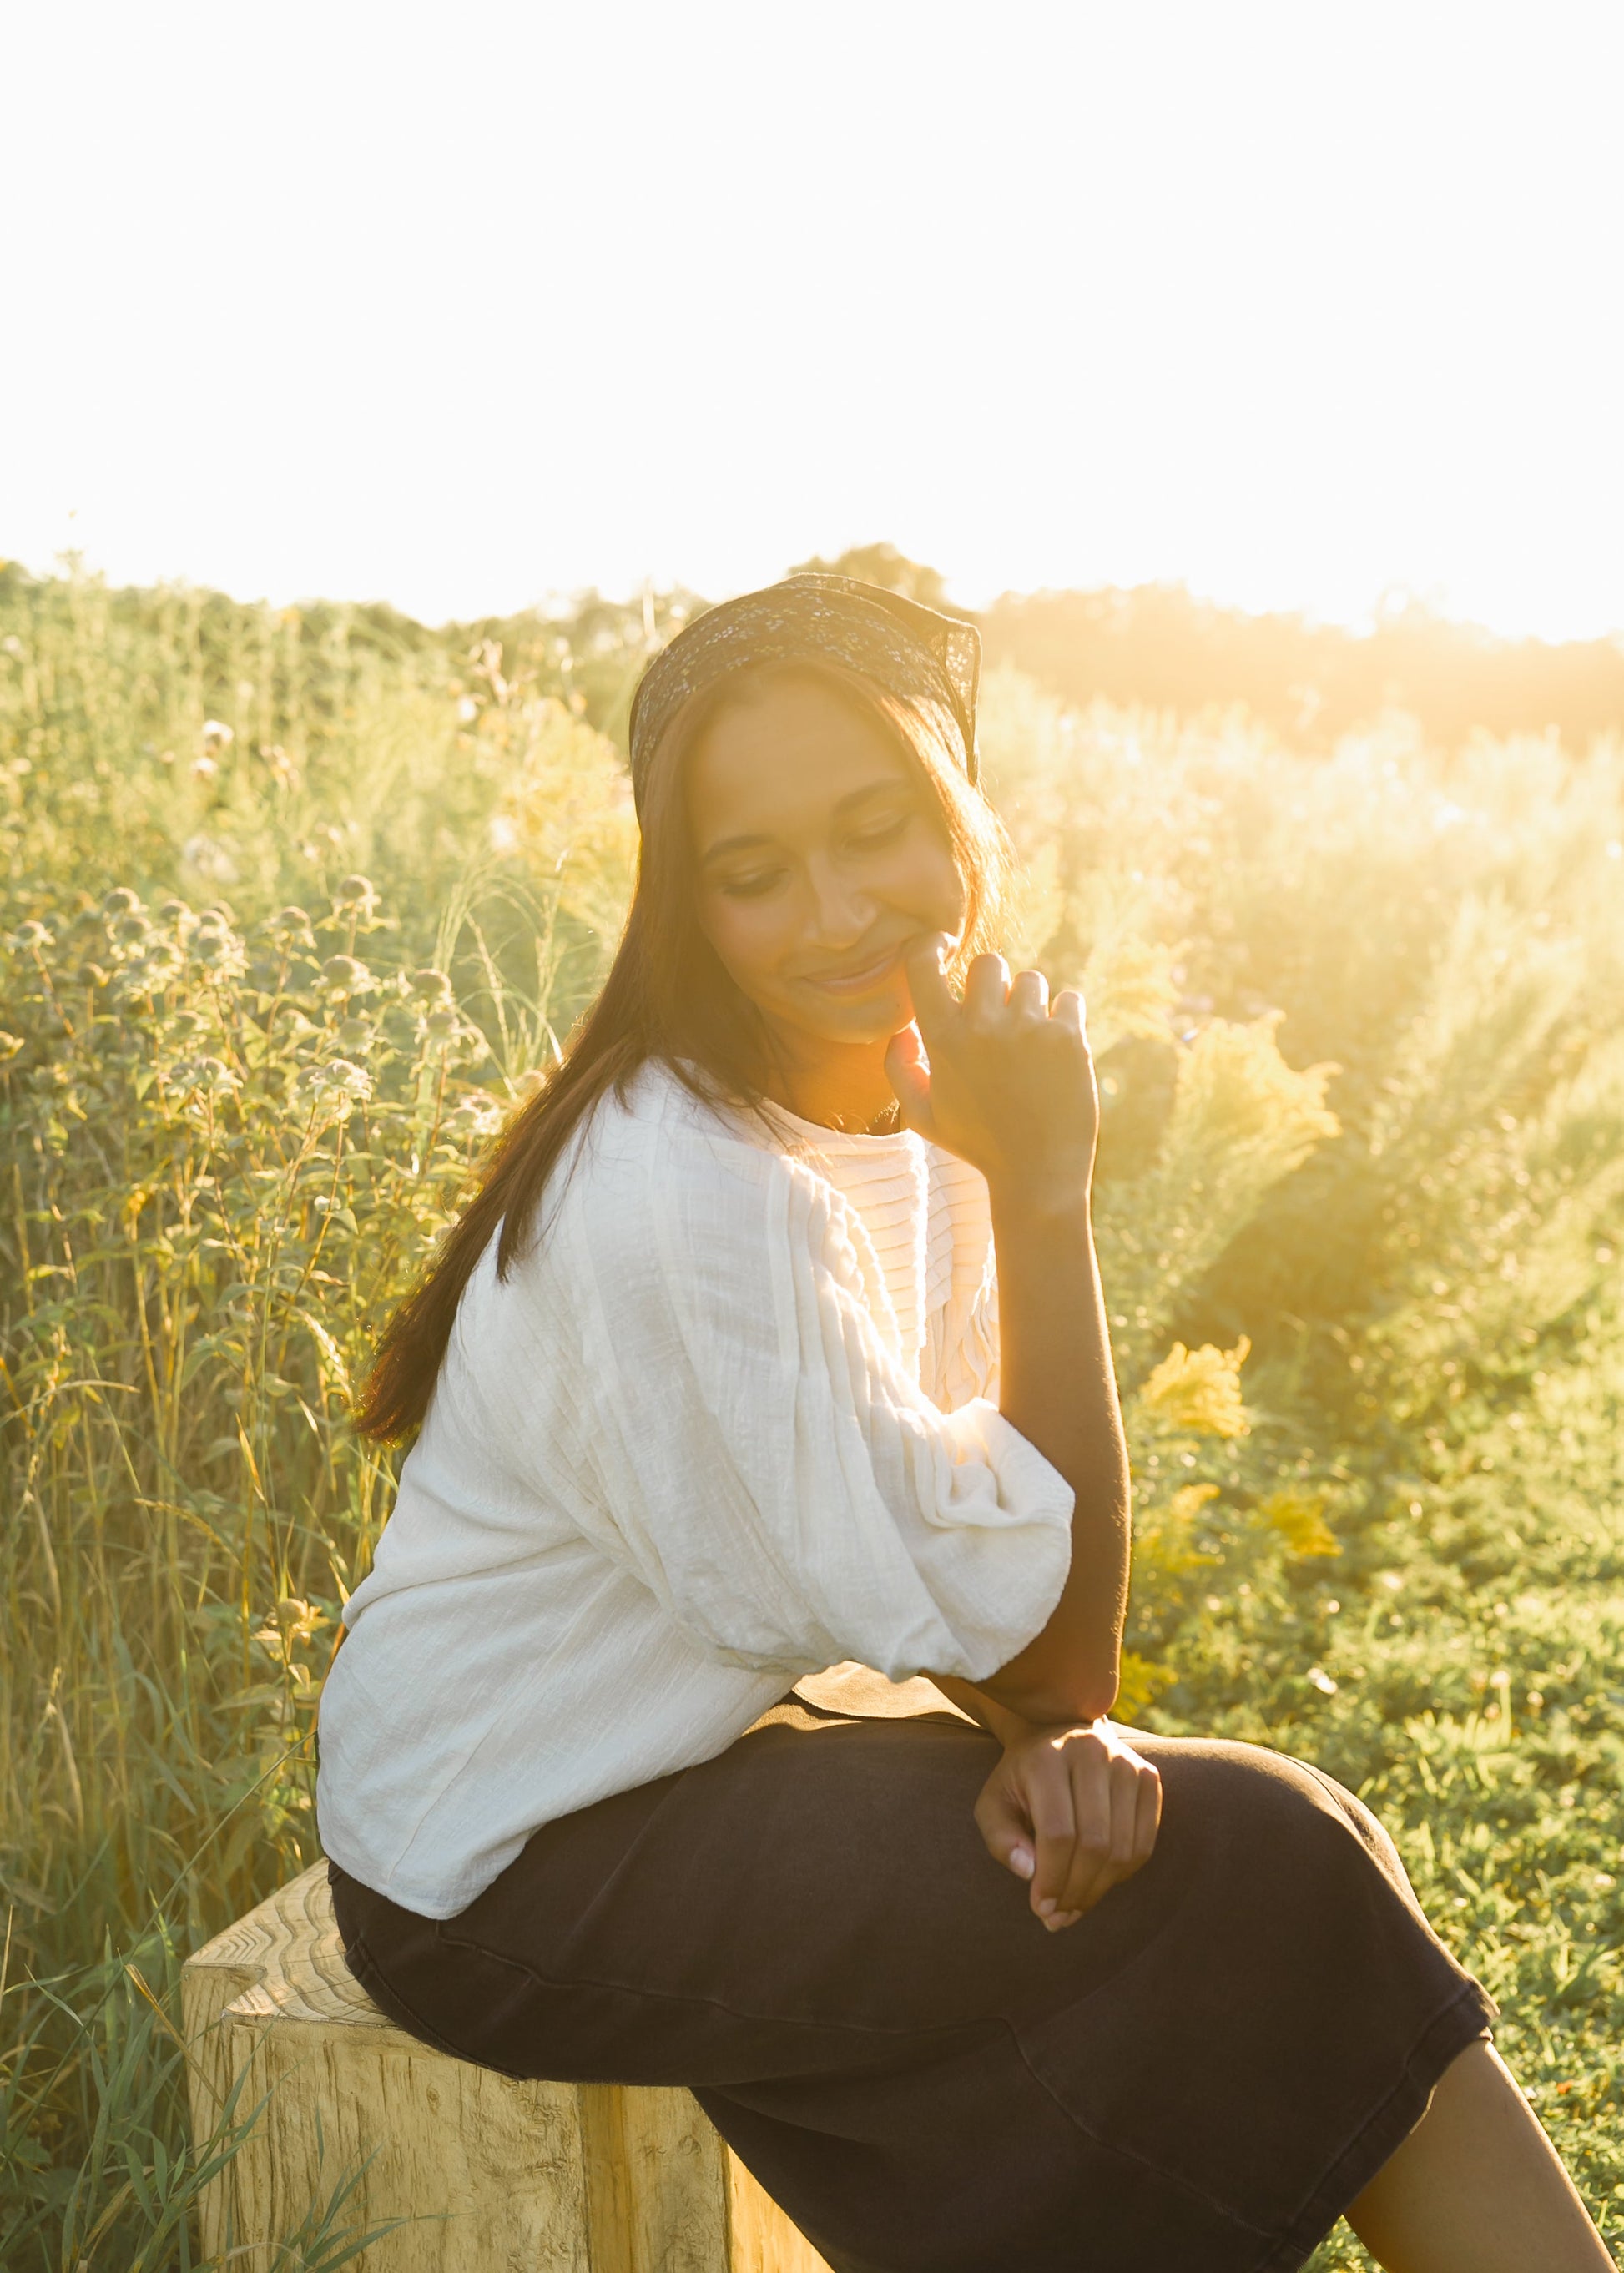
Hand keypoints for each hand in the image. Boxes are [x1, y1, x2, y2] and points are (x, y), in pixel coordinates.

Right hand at [885, 937, 1097, 1210]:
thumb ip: (899, 1070)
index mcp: (943, 1039)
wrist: (1038, 1174)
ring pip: (1031, 981)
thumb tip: (904, 1031)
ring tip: (1030, 1045)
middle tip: (999, 1017)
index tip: (941, 949)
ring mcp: (1029, 1029)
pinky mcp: (1069, 1038)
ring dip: (1030, 1004)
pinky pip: (1068, 1000)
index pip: (923, 963)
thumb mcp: (923, 1116)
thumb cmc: (978, 1144)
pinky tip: (1056, 1052)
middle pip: (988, 962)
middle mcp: (984, 1026)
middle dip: (993, 983)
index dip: (930, 947)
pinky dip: (1064, 1019)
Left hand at [974, 1722, 1161, 1929]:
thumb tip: (1029, 1873)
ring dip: (1099, 1890)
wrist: (1054, 1732)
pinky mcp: (1147, 1775)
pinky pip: (1144, 1842)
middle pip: (1095, 1844)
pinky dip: (1123, 1874)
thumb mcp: (994, 1804)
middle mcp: (1091, 1752)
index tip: (1040, 1908)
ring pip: (1123, 1848)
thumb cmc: (1019, 1780)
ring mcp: (1125, 1762)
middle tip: (1059, 1917)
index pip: (1058, 1833)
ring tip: (1076, 1906)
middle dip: (1076, 1891)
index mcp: (1047, 1758)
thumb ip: (1001, 1839)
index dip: (1051, 1879)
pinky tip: (1099, 1881)